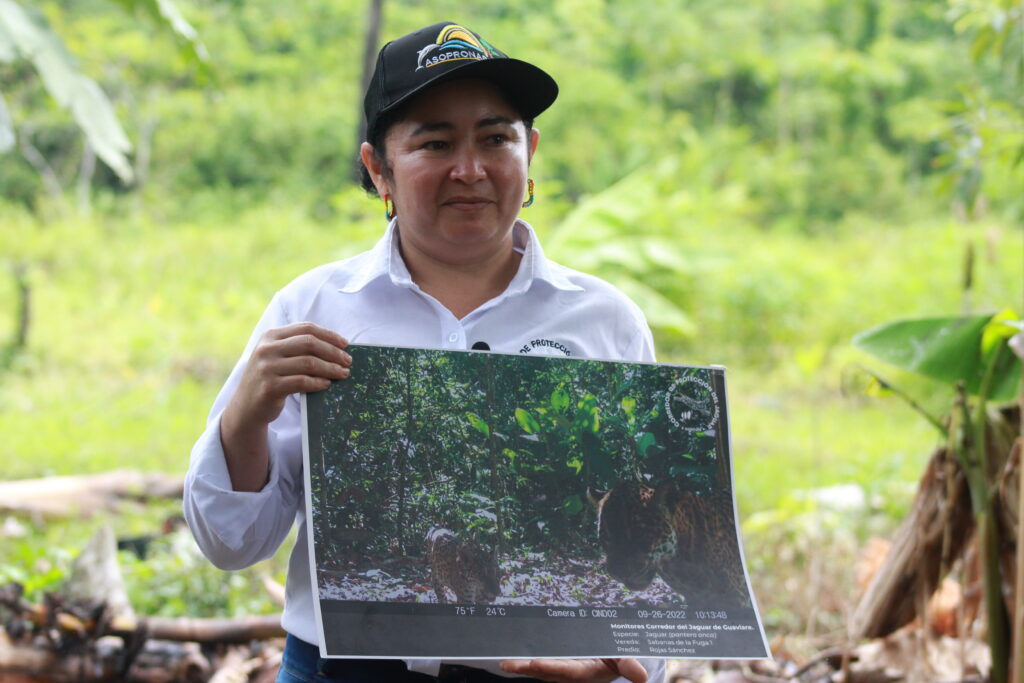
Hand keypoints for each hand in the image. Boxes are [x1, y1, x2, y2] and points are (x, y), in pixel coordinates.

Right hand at [220, 322, 350, 490]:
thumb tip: (336, 345)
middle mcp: (266, 349)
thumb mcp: (277, 357)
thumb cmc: (269, 379)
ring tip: (342, 374)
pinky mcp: (270, 387)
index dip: (329, 335)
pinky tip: (327, 384)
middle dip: (333, 352)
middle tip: (347, 361)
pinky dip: (319, 382)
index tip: (345, 344)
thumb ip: (298, 347)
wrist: (246, 407)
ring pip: (309, 363)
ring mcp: (266, 368)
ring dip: (330, 368)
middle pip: (309, 343)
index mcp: (270, 336)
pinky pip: (302, 382)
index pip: (306, 328)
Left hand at [500, 657, 647, 682]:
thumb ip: (629, 665)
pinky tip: (510, 657)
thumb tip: (642, 676)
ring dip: (521, 666)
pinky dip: (525, 661)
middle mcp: (570, 673)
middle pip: (546, 671)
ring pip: (539, 669)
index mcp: (586, 672)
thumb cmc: (617, 657)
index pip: (566, 670)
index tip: (536, 663)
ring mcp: (561, 670)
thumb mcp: (625, 659)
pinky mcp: (556, 665)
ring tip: (504, 662)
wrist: (614, 662)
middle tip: (507, 664)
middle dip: (526, 668)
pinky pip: (538, 664)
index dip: (551, 667)